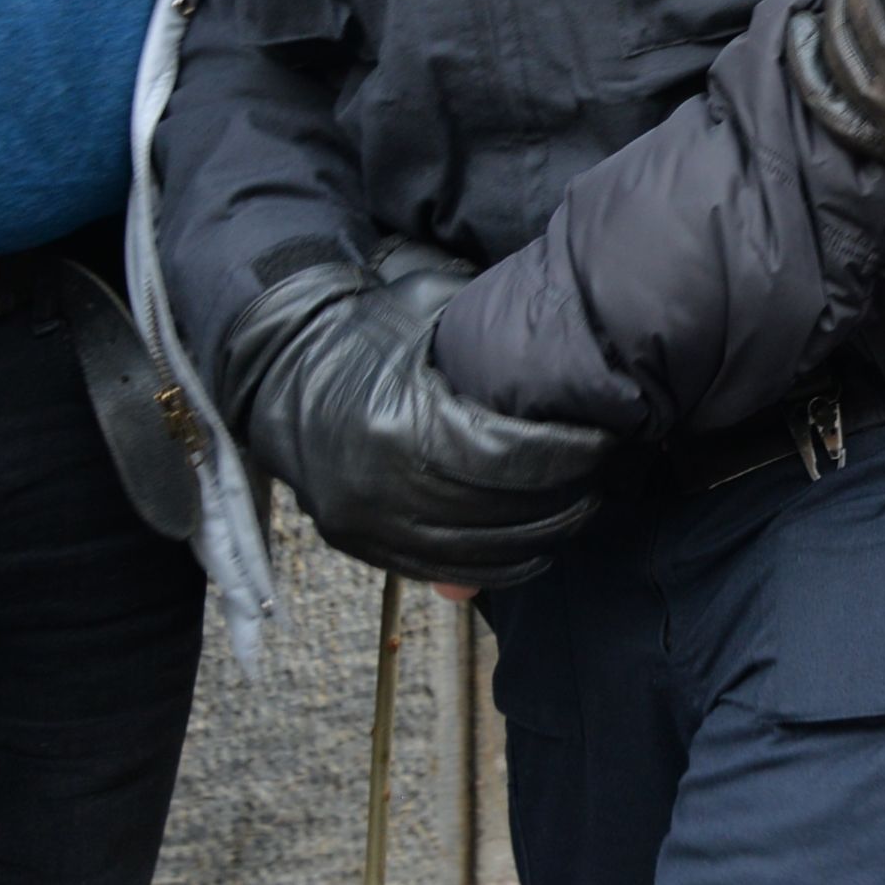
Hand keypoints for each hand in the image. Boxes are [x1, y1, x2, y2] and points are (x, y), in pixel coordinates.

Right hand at [212, 254, 617, 587]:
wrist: (276, 367)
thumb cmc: (366, 329)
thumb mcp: (427, 312)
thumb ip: (491, 337)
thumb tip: (569, 354)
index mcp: (401, 426)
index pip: (509, 458)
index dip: (568, 455)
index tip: (608, 441)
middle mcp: (381, 486)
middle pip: (500, 513)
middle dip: (565, 499)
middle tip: (608, 477)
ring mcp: (368, 525)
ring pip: (478, 554)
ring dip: (541, 537)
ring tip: (583, 506)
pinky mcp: (363, 546)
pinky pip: (443, 572)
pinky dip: (498, 567)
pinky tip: (537, 545)